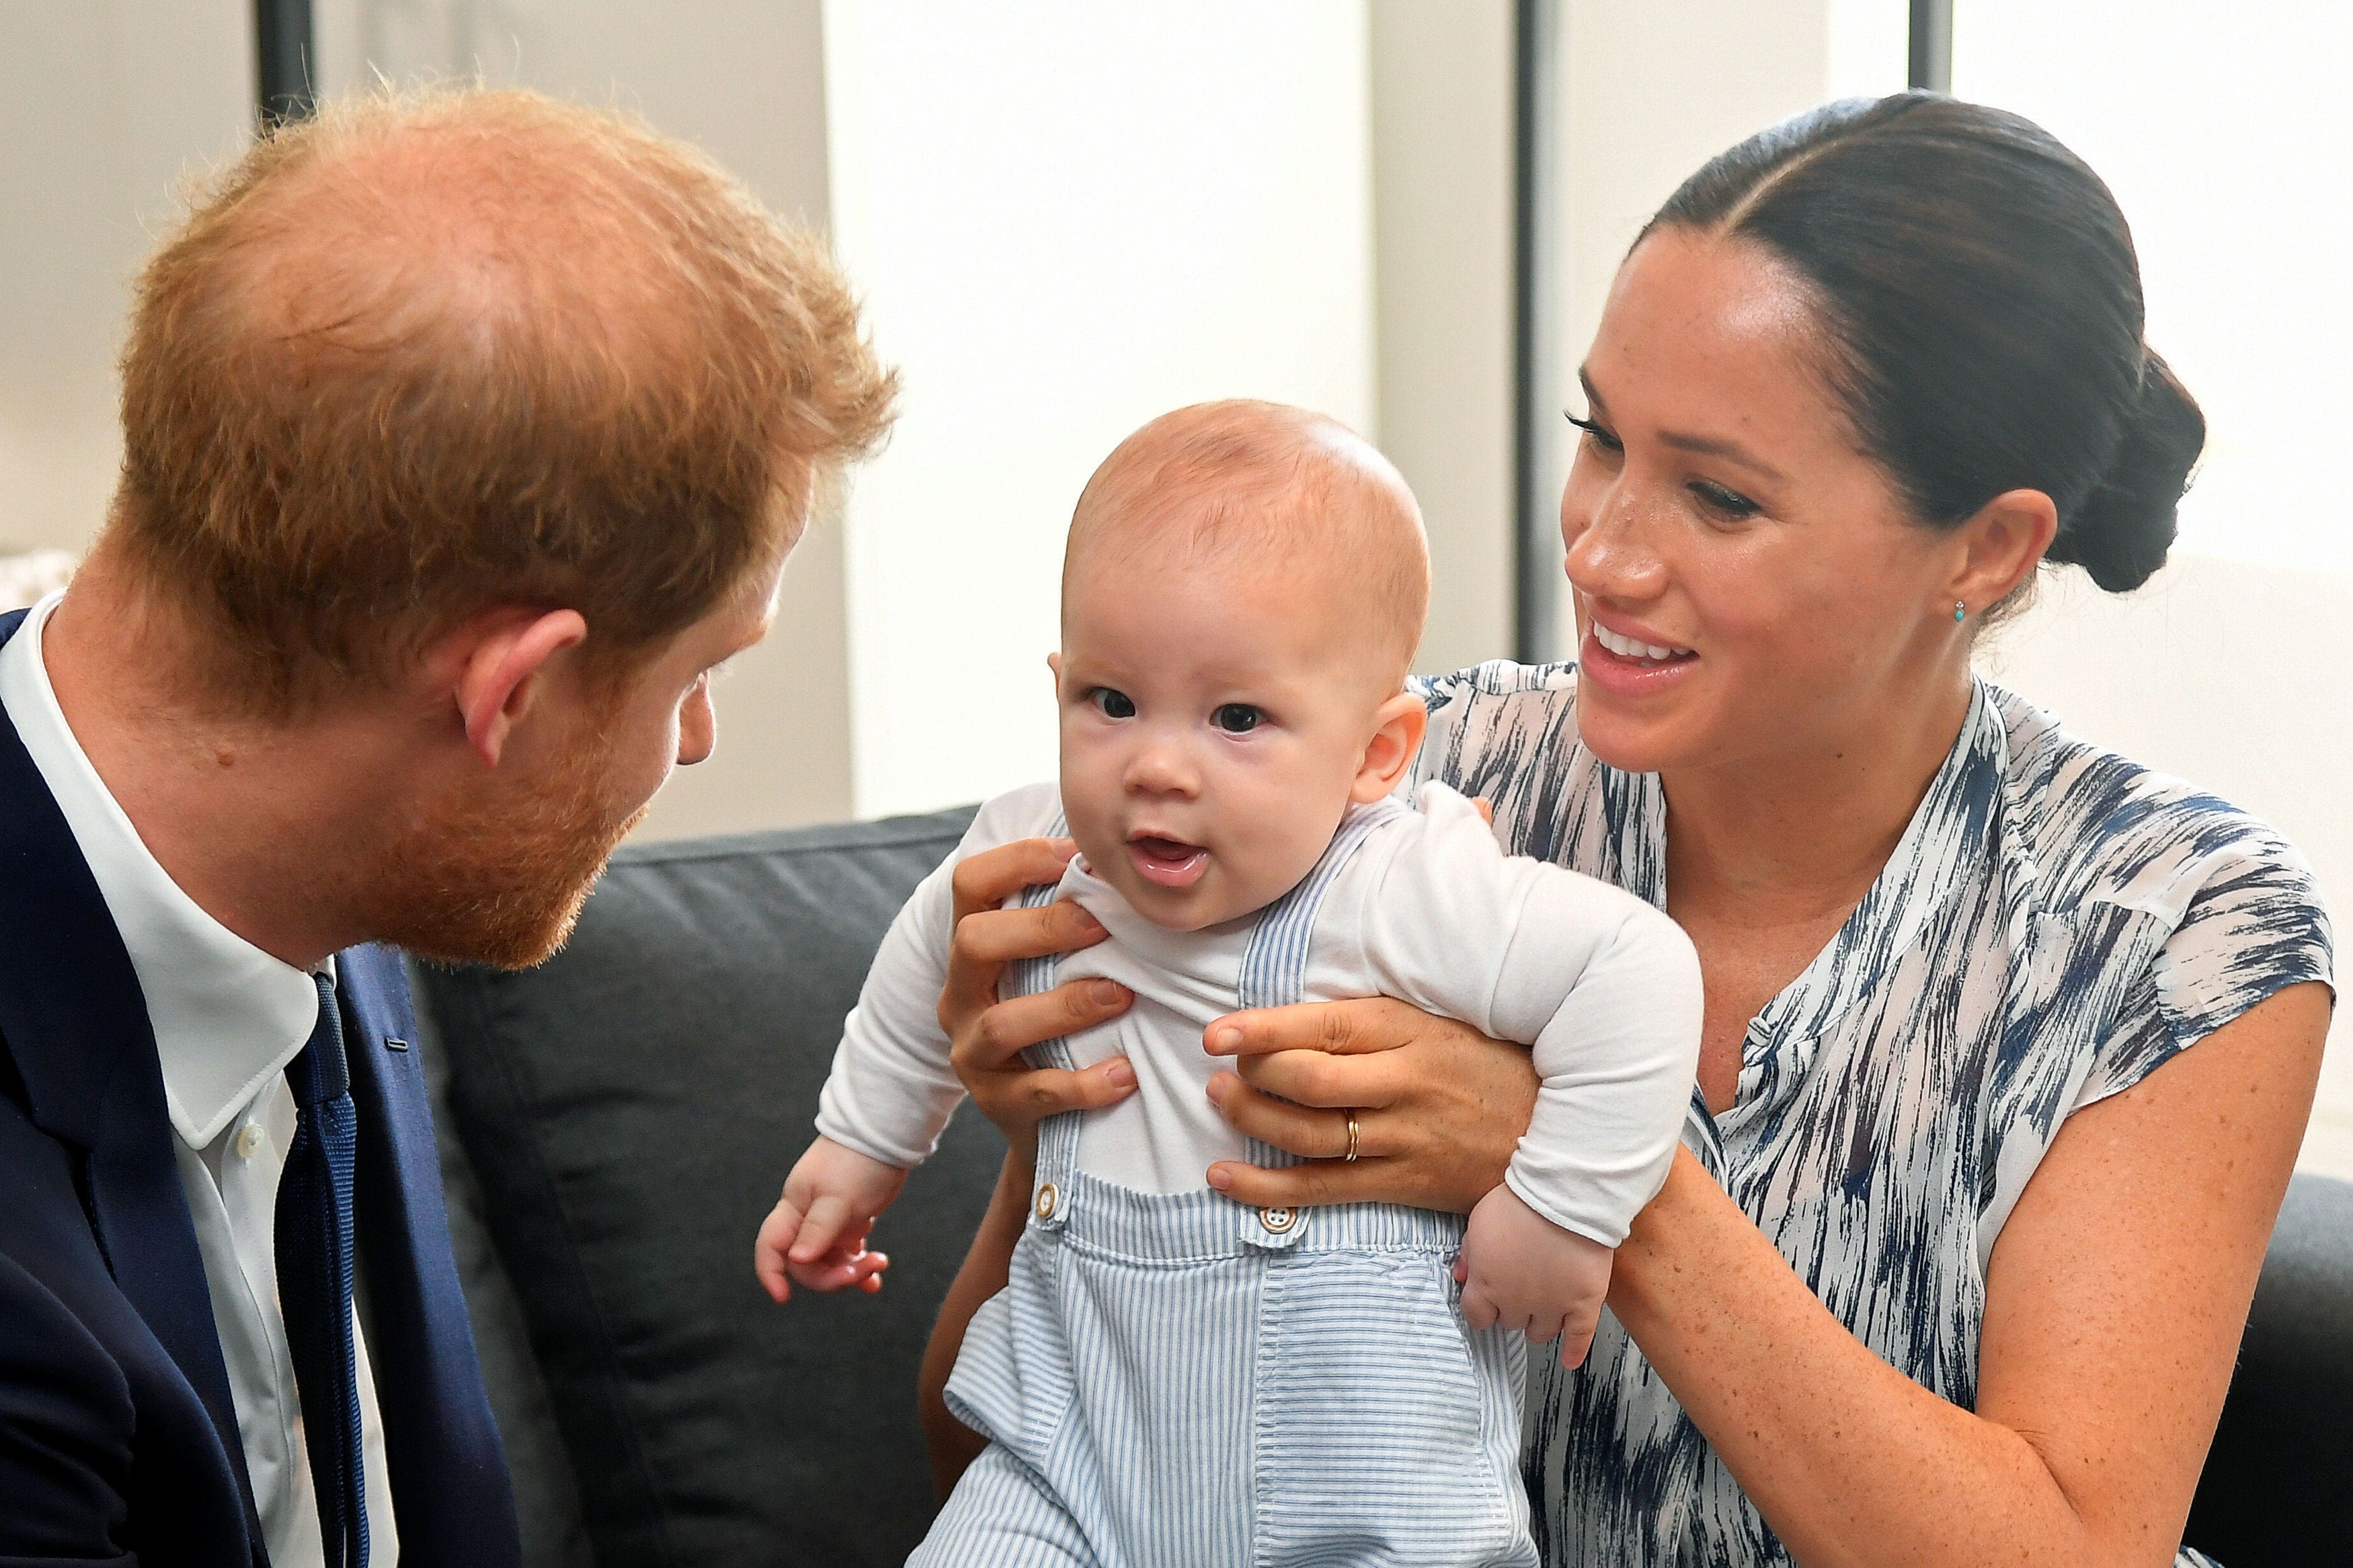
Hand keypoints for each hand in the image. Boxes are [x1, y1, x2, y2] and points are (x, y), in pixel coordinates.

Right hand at [754, 1136, 905, 1302]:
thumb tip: (797, 1259)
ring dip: (851, 1272)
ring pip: (829, 1261)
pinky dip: (860, 1265)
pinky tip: (876, 1275)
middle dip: (832, 1276)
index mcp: (795, 1209)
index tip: (784, 1297)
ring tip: (878, 1265)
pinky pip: (848, 1253)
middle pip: (805, 1263)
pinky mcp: (850, 1222)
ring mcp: (829, 1222)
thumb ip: (818, 1229)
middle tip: (863, 1270)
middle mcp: (807, 1219)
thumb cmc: (858, 1161)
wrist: (885, 1136)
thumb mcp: (838, 1198)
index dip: (771, 1273)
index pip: (771, 1247)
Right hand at [940, 836, 1136, 1154]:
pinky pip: (1035, 1092)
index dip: (1018, 859)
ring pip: (1001, 1023)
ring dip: (1067, 1006)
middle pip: (972, 941)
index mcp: (973, 950)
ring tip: (1121, 997)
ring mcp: (972, 1053)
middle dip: (1040, 928)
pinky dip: (1083, 1083)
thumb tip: (1127, 859)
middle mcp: (960, 995)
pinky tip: (1125, 1075)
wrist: (1048, 1125)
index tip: (1076, 855)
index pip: (971, 884)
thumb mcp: (1054, 969)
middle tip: (1102, 926)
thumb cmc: (1063, 1025)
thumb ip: (1074, 921)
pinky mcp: (997, 1105)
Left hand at [1199, 996, 1539, 1212]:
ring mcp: (1405, 1139)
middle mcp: (1406, 1084)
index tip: (1218, 1032)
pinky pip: (1322, 1190)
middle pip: (1310, 1082)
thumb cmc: (1490, 1066)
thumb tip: (1296, 1015)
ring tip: (1219, 1102)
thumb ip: (1375, 1021)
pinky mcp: (1404, 1184)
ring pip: (1308, 1135)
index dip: (1264, 1029)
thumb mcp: (1440, 1022)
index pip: (1326, 1026)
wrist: (1560, 1133)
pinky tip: (1224, 1177)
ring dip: (1251, 1120)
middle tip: (1220, 1068)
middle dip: (1252, 1076)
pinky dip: (1266, 1187)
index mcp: (1412, 1032)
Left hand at [1454, 1184, 1612, 1367]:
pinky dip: (1575, 1351)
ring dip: (1538, 1325)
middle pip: (1510, 1322)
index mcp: (1487, 1285)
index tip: (1488, 1302)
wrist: (1564, 1195)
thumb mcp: (1479, 1221)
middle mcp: (1517, 1303)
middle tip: (1520, 1292)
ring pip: (1540, 1333)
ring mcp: (1552, 1306)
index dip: (1482, 1309)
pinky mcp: (1584, 1304)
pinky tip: (1570, 1360)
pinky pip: (1579, 1337)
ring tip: (1542, 1313)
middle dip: (1512, 1309)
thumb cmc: (1519, 1203)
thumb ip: (1469, 1253)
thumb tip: (1461, 1276)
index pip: (1477, 1316)